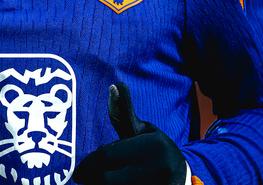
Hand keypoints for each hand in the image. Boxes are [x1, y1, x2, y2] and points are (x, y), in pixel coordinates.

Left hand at [72, 82, 187, 184]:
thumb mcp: (144, 130)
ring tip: (97, 181)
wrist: (185, 177)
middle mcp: (156, 170)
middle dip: (92, 179)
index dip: (88, 164)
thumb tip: (113, 86)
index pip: (107, 155)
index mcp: (152, 147)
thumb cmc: (155, 150)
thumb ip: (124, 112)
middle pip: (107, 179)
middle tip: (83, 178)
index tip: (76, 172)